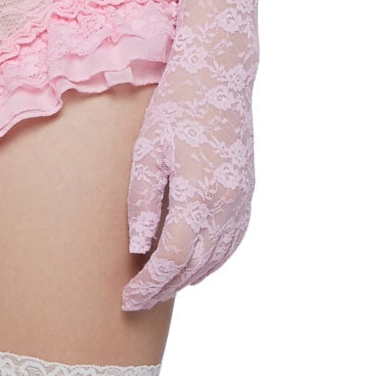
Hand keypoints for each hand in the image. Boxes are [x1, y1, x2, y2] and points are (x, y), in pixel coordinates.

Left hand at [122, 45, 253, 311]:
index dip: (150, 284)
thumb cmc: (176, 106)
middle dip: (164, 288)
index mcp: (199, 193)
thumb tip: (139, 249)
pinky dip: (212, 260)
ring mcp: (242, 199)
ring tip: (159, 287)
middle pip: (195, 266)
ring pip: (217, 258)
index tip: (127, 299)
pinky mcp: (248, 193)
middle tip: (136, 301)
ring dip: (188, 278)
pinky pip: (232, 241)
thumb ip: (143, 202)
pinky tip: (194, 265)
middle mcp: (227, 203)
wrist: (220, 74)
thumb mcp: (148, 150)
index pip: (173, 258)